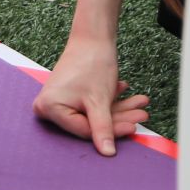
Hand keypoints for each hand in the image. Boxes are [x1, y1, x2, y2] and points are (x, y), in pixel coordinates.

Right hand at [34, 37, 148, 155]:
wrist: (92, 36)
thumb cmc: (91, 63)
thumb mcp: (99, 101)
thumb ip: (103, 129)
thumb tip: (107, 153)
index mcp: (49, 108)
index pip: (85, 131)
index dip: (112, 130)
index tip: (133, 127)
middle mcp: (48, 106)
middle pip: (91, 123)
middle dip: (120, 117)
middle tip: (141, 114)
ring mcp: (58, 100)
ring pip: (94, 113)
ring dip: (119, 108)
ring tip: (139, 103)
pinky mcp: (69, 95)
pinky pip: (91, 104)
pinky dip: (110, 100)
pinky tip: (124, 92)